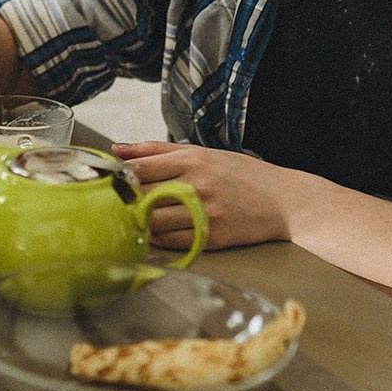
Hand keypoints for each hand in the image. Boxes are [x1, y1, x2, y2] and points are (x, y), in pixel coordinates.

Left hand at [110, 141, 290, 250]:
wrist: (285, 201)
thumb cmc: (242, 175)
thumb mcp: (203, 153)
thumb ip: (158, 151)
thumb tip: (117, 149)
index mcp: (193, 159)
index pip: (141, 168)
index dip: (118, 177)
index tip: (106, 181)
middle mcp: (198, 185)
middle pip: (143, 196)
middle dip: (124, 201)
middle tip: (111, 204)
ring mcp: (205, 213)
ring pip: (153, 221)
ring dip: (138, 222)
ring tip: (132, 220)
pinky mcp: (212, 237)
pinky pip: (171, 241)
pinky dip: (157, 239)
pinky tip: (154, 233)